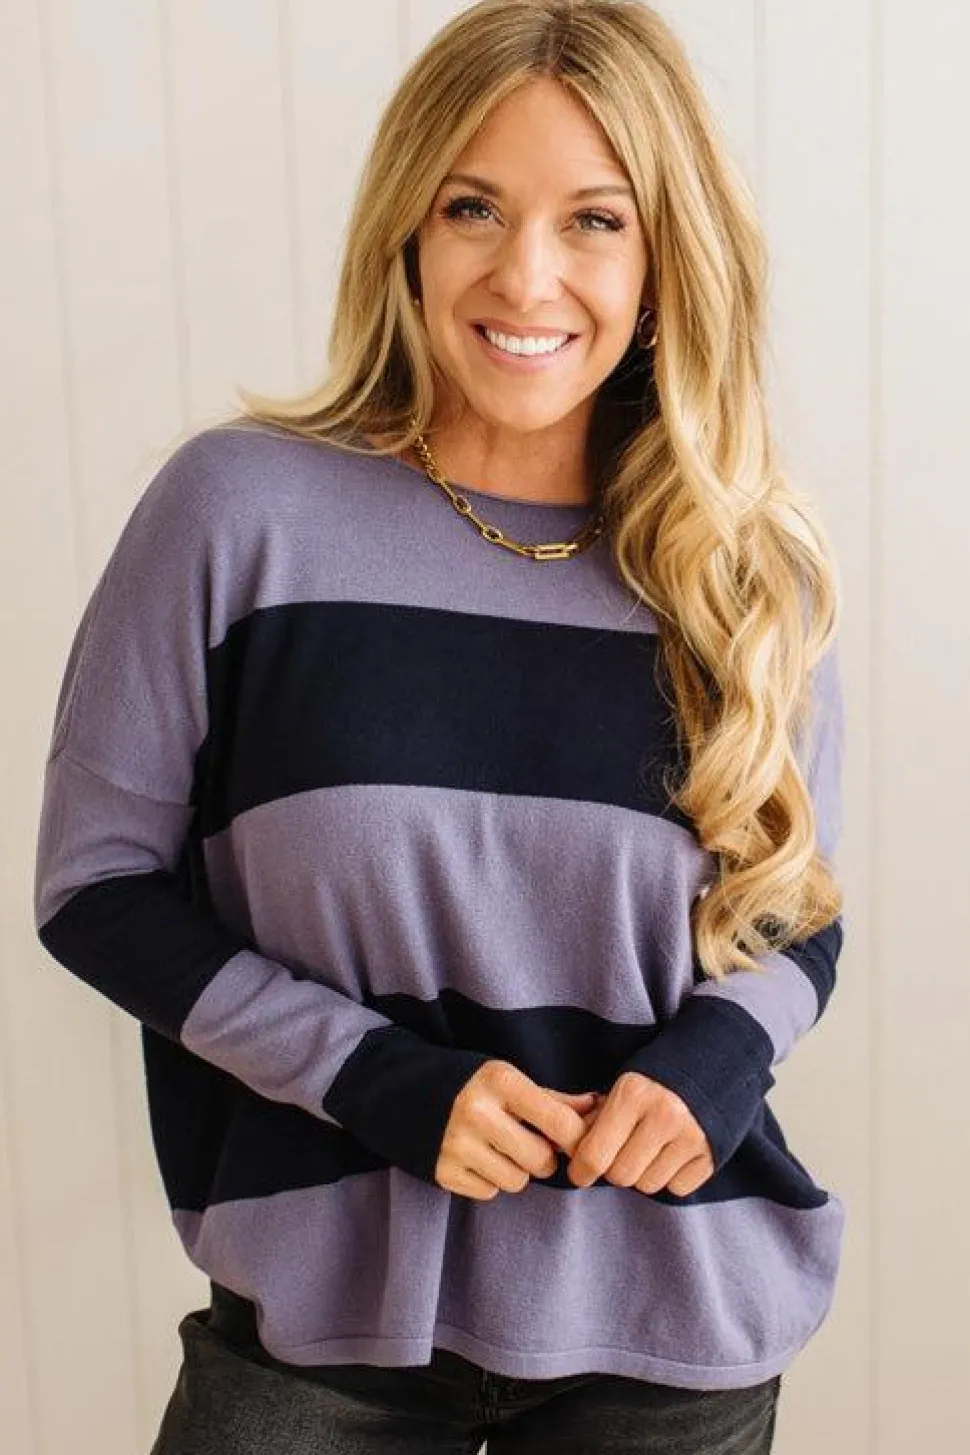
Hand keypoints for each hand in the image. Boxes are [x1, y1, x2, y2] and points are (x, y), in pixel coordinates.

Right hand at [435, 1060, 598, 1200]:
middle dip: (542, 1157)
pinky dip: (488, 1180)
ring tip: (497, 1149)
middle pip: (541, 1160)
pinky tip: (475, 1158)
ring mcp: (457, 1144)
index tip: (573, 1142)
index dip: (576, 1139)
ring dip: (515, 1171)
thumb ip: (552, 1098)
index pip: (560, 1122)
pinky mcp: (442, 1171)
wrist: (400, 1091)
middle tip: (527, 1143)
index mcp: (501, 1081)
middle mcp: (478, 1112)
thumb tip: (595, 1107)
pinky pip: (489, 1192)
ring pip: (517, 1181)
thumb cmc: (468, 1084)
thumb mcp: (507, 1079)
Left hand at [562, 1072, 714, 1196]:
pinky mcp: (711, 1155)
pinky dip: (671, 1177)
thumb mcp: (620, 1088)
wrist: (710, 1066)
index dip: (581, 1170)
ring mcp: (691, 1136)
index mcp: (633, 1093)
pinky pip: (677, 1189)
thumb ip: (590, 1119)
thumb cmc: (653, 1083)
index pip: (594, 1155)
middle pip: (621, 1176)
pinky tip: (674, 1152)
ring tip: (651, 1147)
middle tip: (621, 1151)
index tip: (580, 1171)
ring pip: (648, 1185)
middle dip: (615, 1168)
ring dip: (643, 1173)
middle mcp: (664, 1114)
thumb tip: (562, 1150)